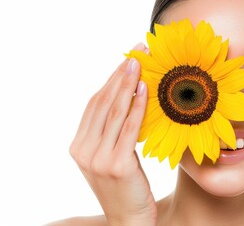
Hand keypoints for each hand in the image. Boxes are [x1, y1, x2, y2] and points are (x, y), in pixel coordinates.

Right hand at [69, 43, 155, 225]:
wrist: (127, 220)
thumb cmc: (124, 187)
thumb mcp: (110, 157)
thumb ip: (111, 132)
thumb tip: (127, 100)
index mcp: (79, 145)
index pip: (94, 104)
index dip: (110, 80)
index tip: (124, 61)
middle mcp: (84, 149)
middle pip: (103, 103)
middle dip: (120, 75)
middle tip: (135, 53)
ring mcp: (98, 157)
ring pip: (115, 112)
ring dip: (128, 84)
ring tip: (140, 63)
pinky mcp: (116, 164)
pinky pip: (129, 128)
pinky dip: (138, 106)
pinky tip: (146, 89)